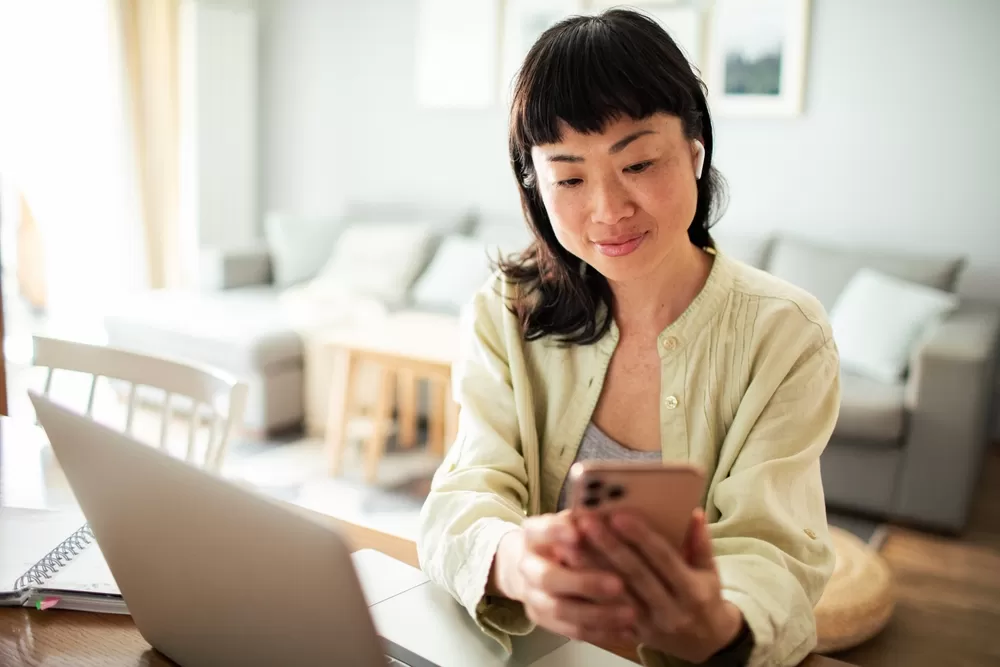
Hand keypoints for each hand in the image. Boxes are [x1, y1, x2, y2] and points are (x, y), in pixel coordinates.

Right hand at [489, 511, 638, 644]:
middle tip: (618, 584)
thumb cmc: (562, 538)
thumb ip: (585, 518)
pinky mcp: (544, 620)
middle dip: (584, 582)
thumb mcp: (569, 521)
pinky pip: (571, 630)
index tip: (577, 532)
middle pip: (549, 578)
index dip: (557, 532)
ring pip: (561, 610)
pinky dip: (600, 633)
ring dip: (598, 614)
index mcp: (532, 535)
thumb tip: (610, 510)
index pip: (540, 531)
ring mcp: (532, 596)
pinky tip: (626, 632)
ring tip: (631, 614)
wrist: (531, 565)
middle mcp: (526, 566)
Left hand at [578, 508, 743, 663]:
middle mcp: (670, 610)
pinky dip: (588, 592)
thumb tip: (693, 511)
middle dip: (609, 546)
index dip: (641, 537)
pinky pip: (606, 613)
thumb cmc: (705, 598)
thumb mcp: (710, 571)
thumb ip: (700, 542)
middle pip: (635, 574)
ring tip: (570, 544)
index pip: (664, 558)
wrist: (706, 643)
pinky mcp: (632, 633)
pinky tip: (572, 573)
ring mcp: (649, 625)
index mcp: (691, 591)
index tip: (619, 515)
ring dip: (591, 568)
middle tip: (587, 523)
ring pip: (615, 594)